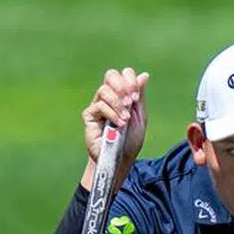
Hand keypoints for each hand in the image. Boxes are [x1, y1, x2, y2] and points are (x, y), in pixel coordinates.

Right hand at [81, 68, 148, 186]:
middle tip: (131, 101)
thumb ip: (140, 97)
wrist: (120, 159)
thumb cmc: (130, 140)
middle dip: (123, 86)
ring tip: (126, 119)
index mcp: (122, 95)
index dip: (130, 79)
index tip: (136, 97)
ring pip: (105, 90)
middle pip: (111, 75)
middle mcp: (109, 97)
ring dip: (118, 103)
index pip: (123, 74)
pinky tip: (119, 125)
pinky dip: (112, 114)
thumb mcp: (140, 117)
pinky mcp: (89, 115)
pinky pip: (99, 106)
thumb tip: (144, 75)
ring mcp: (97, 105)